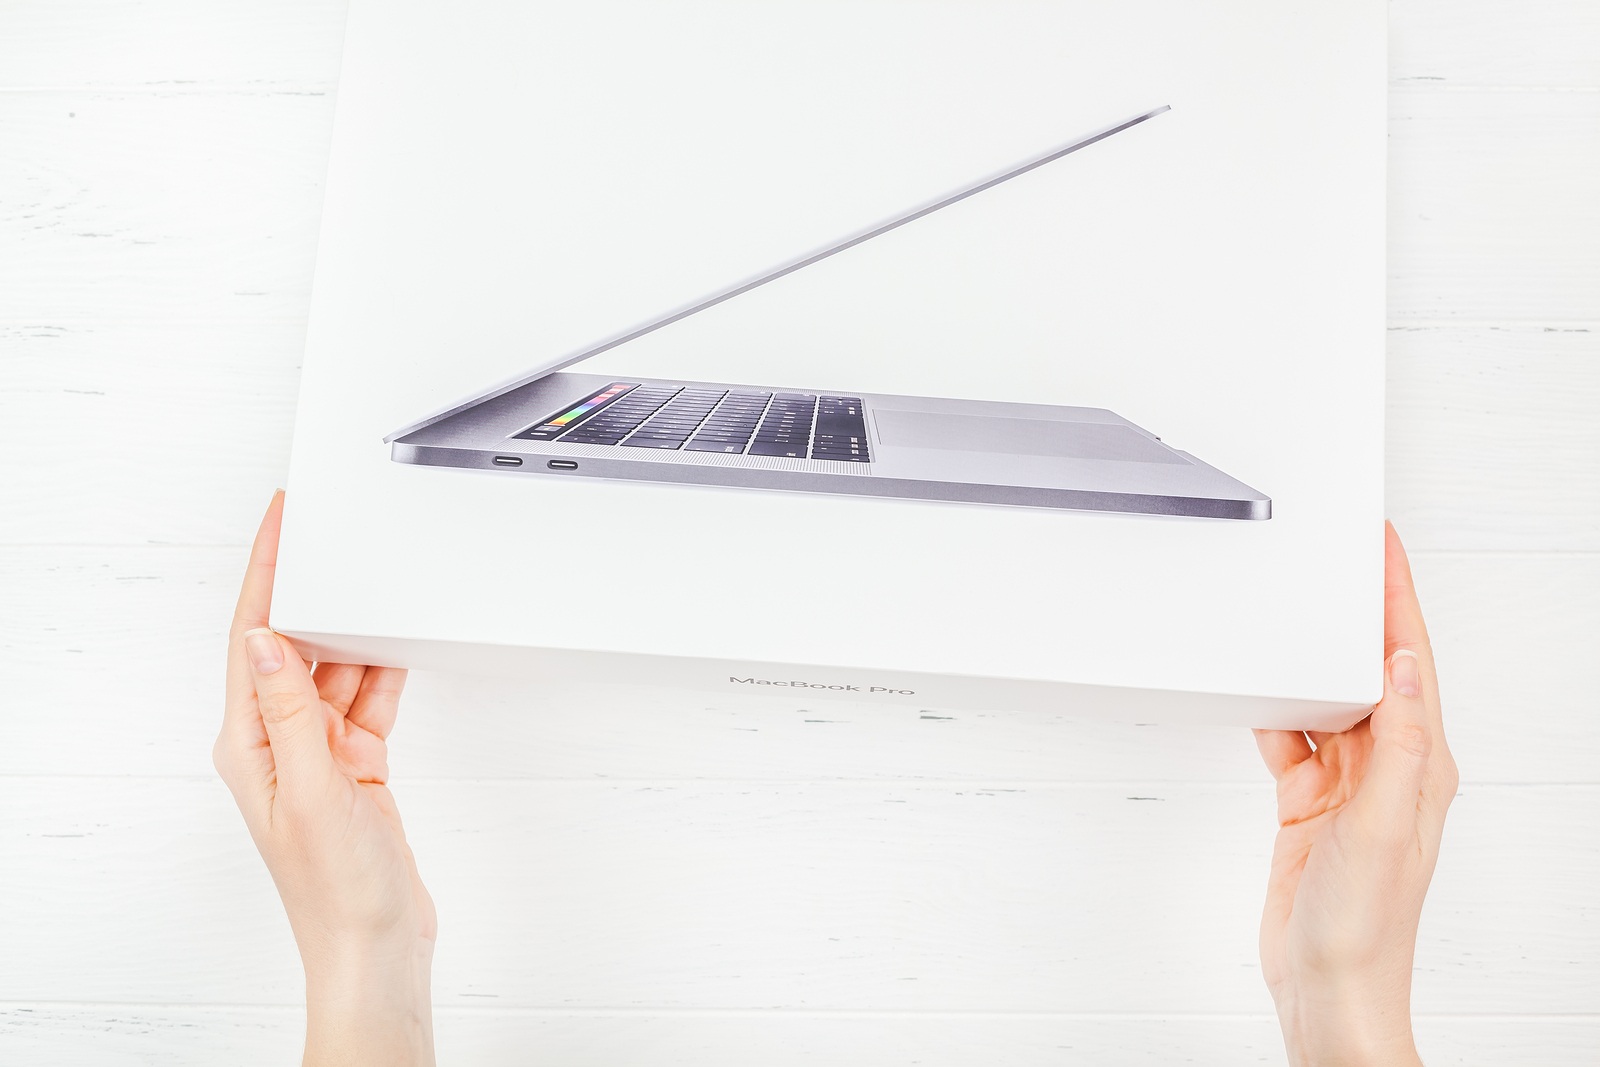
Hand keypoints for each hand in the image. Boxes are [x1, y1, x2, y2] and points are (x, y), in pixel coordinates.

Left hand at [214, 490, 436, 1066]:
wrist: (376, 943)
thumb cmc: (336, 887)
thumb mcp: (310, 790)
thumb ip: (291, 712)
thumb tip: (265, 639)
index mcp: (248, 743)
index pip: (252, 640)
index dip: (266, 576)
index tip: (280, 524)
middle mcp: (277, 742)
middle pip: (292, 645)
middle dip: (313, 591)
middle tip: (333, 537)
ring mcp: (317, 753)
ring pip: (335, 668)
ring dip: (354, 629)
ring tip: (374, 582)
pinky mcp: (355, 765)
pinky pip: (367, 699)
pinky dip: (384, 670)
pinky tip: (398, 643)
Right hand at [1252, 522, 1458, 1066]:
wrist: (1327, 982)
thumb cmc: (1365, 924)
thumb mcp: (1383, 825)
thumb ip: (1398, 744)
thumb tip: (1406, 667)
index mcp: (1421, 764)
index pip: (1412, 661)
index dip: (1398, 599)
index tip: (1383, 549)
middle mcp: (1389, 768)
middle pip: (1372, 669)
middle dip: (1358, 611)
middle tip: (1341, 559)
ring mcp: (1348, 785)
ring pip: (1327, 699)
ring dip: (1311, 657)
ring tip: (1297, 611)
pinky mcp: (1308, 802)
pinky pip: (1290, 739)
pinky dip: (1272, 711)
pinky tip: (1259, 692)